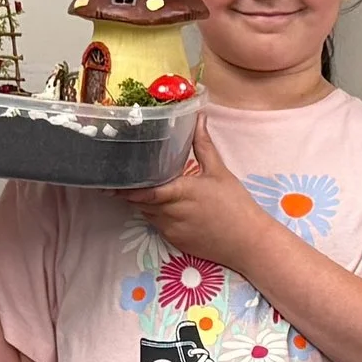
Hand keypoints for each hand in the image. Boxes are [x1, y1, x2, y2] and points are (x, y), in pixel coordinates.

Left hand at [122, 117, 267, 267]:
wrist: (249, 243)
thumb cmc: (236, 205)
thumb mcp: (219, 171)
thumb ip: (203, 145)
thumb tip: (198, 117)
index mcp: (180, 193)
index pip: (144, 192)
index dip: (126, 188)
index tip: (112, 179)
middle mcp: (171, 214)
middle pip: (140, 202)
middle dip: (132, 191)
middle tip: (123, 175)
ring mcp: (171, 231)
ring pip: (146, 214)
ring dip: (144, 202)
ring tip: (140, 186)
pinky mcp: (175, 242)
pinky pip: (157, 226)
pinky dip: (155, 215)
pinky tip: (162, 205)